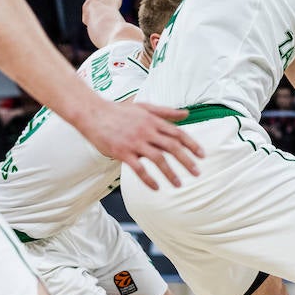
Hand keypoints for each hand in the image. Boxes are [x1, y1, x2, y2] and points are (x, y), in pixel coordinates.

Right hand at [84, 99, 202, 189]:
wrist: (92, 113)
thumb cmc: (118, 110)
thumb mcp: (144, 107)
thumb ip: (166, 112)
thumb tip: (187, 113)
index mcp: (153, 121)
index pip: (178, 133)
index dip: (192, 145)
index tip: (202, 156)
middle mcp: (146, 131)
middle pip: (172, 147)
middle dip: (187, 161)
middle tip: (197, 173)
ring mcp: (134, 142)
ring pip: (158, 159)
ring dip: (170, 173)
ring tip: (178, 185)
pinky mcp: (122, 151)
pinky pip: (138, 168)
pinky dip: (148, 179)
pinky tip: (156, 188)